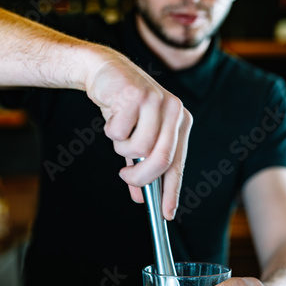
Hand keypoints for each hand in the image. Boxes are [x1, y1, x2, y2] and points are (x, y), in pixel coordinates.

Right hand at [85, 48, 192, 219]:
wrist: (104, 71)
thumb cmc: (124, 108)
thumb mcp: (136, 140)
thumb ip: (142, 167)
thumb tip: (141, 197)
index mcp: (181, 123)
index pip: (178, 165)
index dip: (172, 192)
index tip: (166, 214)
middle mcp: (175, 111)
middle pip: (161, 161)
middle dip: (140, 177)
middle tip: (126, 177)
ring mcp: (157, 101)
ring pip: (139, 149)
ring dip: (121, 148)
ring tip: (119, 133)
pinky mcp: (137, 94)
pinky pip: (120, 133)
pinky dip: (111, 131)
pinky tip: (112, 115)